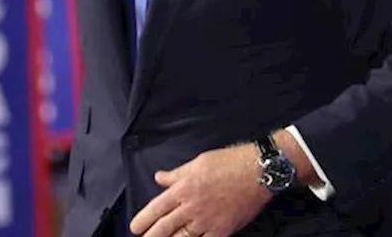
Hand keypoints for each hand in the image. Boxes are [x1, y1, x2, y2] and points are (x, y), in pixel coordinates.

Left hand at [129, 144, 270, 236]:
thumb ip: (176, 174)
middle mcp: (192, 207)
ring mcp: (208, 220)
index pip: (157, 208)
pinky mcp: (224, 229)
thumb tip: (160, 177)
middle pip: (166, 227)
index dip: (144, 219)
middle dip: (152, 235)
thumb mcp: (196, 163)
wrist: (257, 172)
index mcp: (183, 189)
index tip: (135, 227)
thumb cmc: (228, 163)